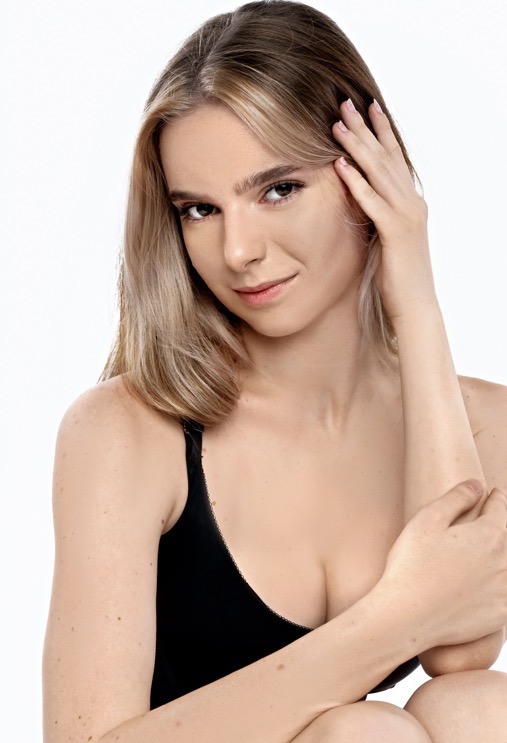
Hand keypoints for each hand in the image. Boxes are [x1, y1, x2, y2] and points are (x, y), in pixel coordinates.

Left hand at [331, 98, 436, 319]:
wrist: (415, 305)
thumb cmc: (397, 277)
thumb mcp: (386, 238)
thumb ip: (378, 215)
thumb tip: (362, 199)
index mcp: (410, 202)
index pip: (395, 159)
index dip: (381, 132)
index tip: (367, 107)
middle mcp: (412, 203)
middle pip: (386, 158)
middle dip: (366, 128)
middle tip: (347, 102)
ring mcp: (406, 216)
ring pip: (379, 173)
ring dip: (358, 147)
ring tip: (338, 124)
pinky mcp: (395, 233)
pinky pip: (373, 202)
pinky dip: (356, 182)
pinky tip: (340, 165)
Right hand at [379, 480, 506, 650]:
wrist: (407, 617)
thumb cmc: (411, 565)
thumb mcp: (428, 520)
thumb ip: (456, 498)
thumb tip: (478, 485)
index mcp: (489, 534)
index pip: (500, 509)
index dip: (497, 498)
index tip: (495, 493)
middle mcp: (504, 562)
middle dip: (500, 528)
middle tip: (487, 526)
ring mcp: (504, 591)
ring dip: (500, 557)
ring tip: (486, 554)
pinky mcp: (499, 615)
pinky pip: (505, 594)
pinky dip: (500, 585)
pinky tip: (489, 585)